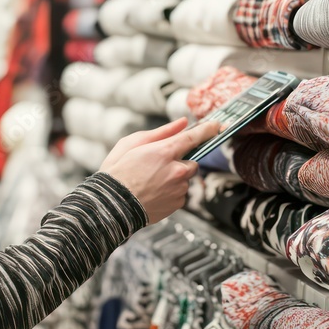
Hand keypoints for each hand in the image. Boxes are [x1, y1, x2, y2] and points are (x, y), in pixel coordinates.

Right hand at [99, 118, 222, 224]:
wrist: (111, 205)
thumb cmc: (118, 171)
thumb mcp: (132, 143)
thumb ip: (162, 132)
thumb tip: (183, 123)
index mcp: (165, 151)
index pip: (194, 137)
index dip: (207, 130)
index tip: (216, 126)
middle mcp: (177, 170)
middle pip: (192, 161)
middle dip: (181, 161)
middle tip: (159, 166)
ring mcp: (179, 188)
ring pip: (185, 178)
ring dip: (175, 177)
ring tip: (152, 182)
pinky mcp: (178, 203)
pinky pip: (181, 193)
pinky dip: (172, 191)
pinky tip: (154, 192)